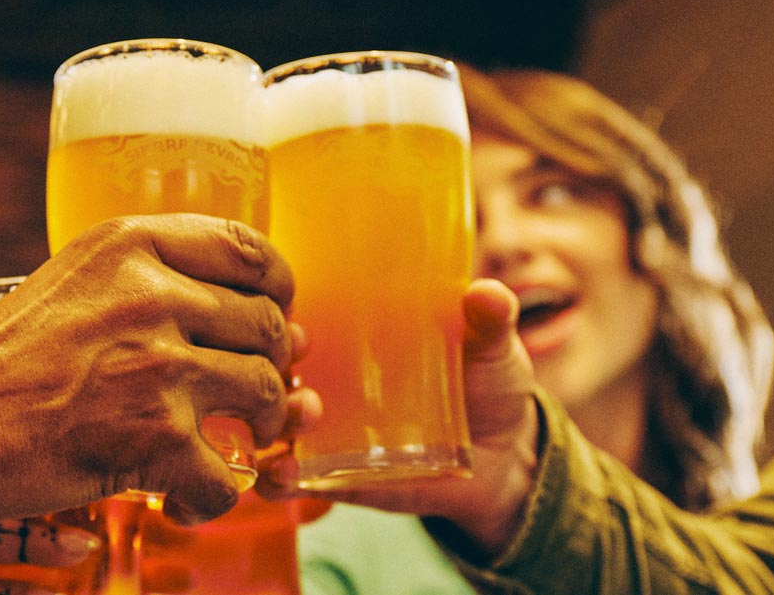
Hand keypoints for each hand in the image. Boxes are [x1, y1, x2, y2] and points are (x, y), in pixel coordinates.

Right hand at [0, 214, 312, 524]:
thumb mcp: (68, 284)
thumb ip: (144, 289)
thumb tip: (244, 319)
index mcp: (130, 245)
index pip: (249, 248)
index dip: (278, 287)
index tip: (273, 311)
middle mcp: (153, 295)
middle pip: (269, 326)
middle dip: (268, 367)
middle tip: (241, 395)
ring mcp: (159, 366)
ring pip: (265, 395)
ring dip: (255, 431)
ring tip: (221, 446)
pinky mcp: (154, 437)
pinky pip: (228, 477)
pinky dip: (210, 499)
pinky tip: (179, 501)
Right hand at [257, 279, 541, 551]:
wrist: (507, 461)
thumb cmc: (490, 387)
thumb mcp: (491, 346)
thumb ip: (491, 320)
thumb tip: (487, 294)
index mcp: (353, 338)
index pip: (298, 314)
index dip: (279, 308)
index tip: (289, 307)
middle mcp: (328, 381)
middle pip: (272, 365)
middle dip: (266, 360)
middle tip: (294, 359)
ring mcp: (326, 431)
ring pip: (268, 420)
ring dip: (272, 415)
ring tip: (307, 411)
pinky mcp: (332, 477)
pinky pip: (284, 480)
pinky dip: (275, 478)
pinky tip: (285, 472)